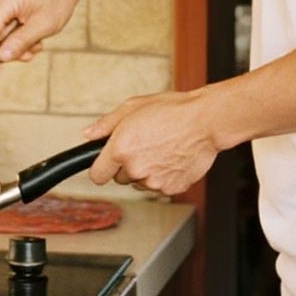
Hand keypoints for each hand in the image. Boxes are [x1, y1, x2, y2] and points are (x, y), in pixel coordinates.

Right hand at [0, 0, 88, 70]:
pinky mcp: (5, 1)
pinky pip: (3, 24)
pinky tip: (32, 38)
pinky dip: (15, 35)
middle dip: (5, 50)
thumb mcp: (43, 25)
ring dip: (13, 44)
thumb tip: (2, 58)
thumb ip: (20, 42)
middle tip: (26, 57)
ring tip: (35, 45)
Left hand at [83, 90, 218, 196]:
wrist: (205, 121)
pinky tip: (171, 157)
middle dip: (127, 165)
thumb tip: (89, 135)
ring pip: (140, 182)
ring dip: (146, 171)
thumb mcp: (133, 107)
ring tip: (161, 148)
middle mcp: (135, 168)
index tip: (108, 163)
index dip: (102, 168)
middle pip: (120, 178)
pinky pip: (159, 186)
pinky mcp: (171, 188)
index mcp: (121, 148)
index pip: (97, 176)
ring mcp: (154, 181)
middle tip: (144, 145)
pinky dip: (163, 176)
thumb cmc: (173, 110)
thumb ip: (106, 124)